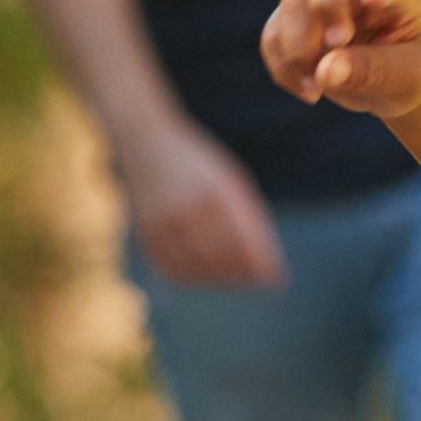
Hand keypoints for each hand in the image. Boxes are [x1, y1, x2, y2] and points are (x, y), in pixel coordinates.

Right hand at [118, 117, 284, 290]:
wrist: (145, 141)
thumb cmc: (198, 165)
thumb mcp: (229, 181)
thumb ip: (249, 220)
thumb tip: (272, 268)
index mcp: (214, 192)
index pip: (243, 242)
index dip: (260, 265)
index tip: (274, 278)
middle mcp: (186, 209)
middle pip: (221, 258)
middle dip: (243, 275)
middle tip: (256, 280)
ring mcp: (163, 223)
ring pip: (198, 268)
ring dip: (221, 279)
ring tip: (236, 278)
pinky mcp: (146, 234)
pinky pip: (173, 269)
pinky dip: (194, 277)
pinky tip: (208, 274)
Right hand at [261, 0, 420, 119]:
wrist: (390, 83)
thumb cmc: (405, 72)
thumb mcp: (405, 78)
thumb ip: (372, 71)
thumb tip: (324, 71)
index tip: (375, 0)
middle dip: (325, 2)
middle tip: (336, 42)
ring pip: (294, 1)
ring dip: (299, 50)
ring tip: (318, 89)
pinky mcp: (293, 20)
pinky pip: (273, 35)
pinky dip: (283, 67)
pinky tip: (309, 91)